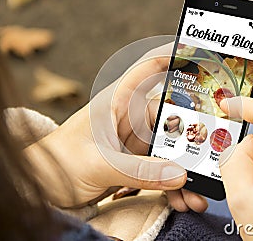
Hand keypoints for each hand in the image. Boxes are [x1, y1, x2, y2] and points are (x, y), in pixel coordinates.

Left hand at [25, 44, 206, 212]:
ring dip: (185, 171)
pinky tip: (181, 198)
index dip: (172, 57)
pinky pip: (162, 169)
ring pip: (171, 149)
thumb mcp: (99, 165)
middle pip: (171, 119)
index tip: (199, 53)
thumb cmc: (58, 164)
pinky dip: (173, 184)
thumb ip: (139, 170)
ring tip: (195, 194)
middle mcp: (129, 118)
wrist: (42, 187)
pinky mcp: (135, 162)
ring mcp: (134, 141)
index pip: (147, 70)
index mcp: (116, 103)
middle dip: (192, 141)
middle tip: (210, 159)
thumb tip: (179, 174)